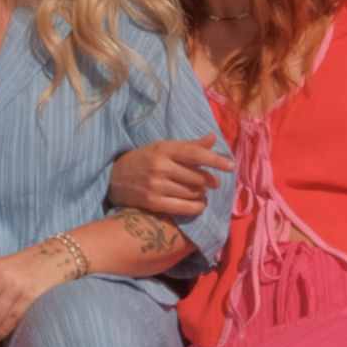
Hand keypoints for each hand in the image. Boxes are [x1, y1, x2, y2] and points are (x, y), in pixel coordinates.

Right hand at [108, 135, 233, 218]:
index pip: (195, 154)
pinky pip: (183, 208)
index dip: (216, 160)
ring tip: (201, 191)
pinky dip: (196, 207)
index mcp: (164, 149)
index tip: (232, 166)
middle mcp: (160, 167)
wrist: (114, 178)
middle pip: (197, 176)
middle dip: (210, 180)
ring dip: (202, 193)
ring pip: (192, 192)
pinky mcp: (153, 202)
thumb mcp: (163, 147)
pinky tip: (199, 204)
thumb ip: (189, 145)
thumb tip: (213, 138)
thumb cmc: (144, 160)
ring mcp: (156, 186)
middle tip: (213, 182)